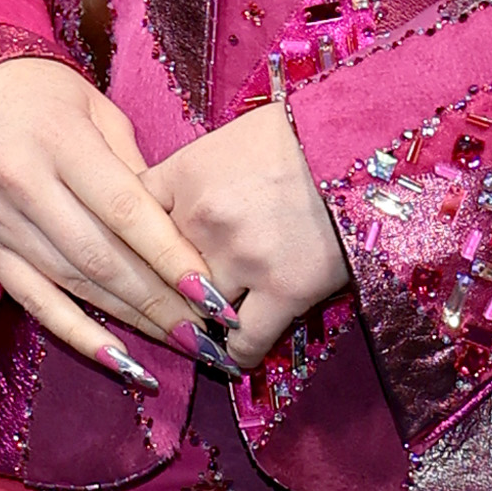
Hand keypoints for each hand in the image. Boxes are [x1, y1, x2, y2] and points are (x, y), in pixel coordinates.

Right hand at [0, 56, 206, 386]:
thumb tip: (180, 235)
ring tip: (182, 342)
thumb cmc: (46, 94)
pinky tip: (121, 361)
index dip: (171, 257)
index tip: (213, 292)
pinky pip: (35, 302)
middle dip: (161, 301)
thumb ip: (135, 171)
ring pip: (75, 284)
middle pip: (101, 257)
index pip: (125, 211)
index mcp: (60, 142)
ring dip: (132, 321)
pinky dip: (79, 335)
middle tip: (209, 331)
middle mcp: (22, 184)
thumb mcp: (99, 111)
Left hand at [148, 100, 350, 373]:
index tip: (137, 269)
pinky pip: (245, 342)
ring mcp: (240, 258)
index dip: (132, 251)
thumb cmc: (297, 136)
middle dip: (164, 296)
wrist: (364, 143)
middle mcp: (200, 220)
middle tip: (171, 310)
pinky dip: (238, 353)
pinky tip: (237, 354)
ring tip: (209, 330)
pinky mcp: (284, 289)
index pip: (127, 227)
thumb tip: (162, 214)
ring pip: (199, 313)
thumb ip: (187, 179)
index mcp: (180, 177)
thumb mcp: (226, 141)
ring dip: (203, 324)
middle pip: (158, 278)